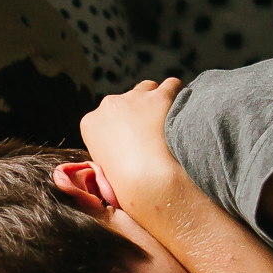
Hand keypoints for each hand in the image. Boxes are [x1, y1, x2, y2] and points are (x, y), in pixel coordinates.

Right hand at [79, 79, 189, 219]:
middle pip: (126, 99)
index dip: (122, 127)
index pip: (106, 115)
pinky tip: (182, 111)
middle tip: (153, 134)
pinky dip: (178, 95)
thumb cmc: (129, 187)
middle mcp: (109, 105)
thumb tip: (114, 158)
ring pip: (147, 88)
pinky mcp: (160, 96)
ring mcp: (134, 98)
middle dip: (138, 112)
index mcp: (90, 123)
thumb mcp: (105, 171)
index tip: (134, 140)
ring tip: (169, 121)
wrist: (152, 183)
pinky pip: (172, 85)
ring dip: (156, 101)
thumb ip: (107, 154)